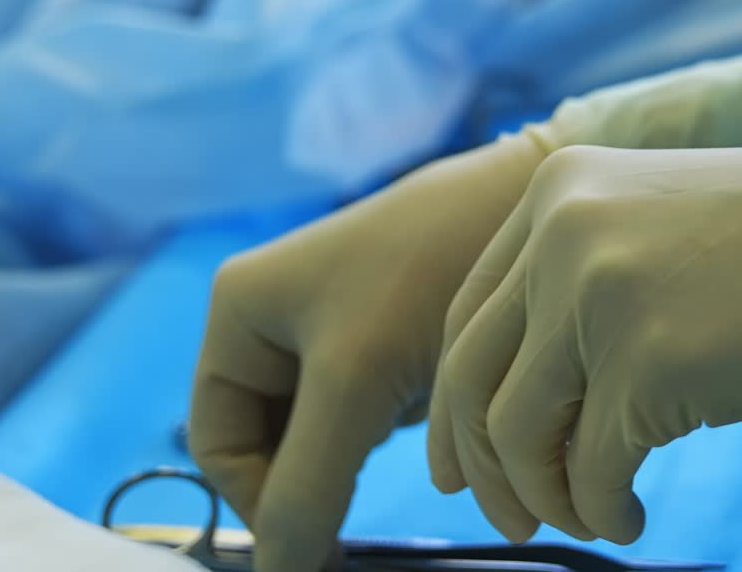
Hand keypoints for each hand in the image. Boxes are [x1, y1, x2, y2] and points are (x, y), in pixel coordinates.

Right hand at [189, 133, 542, 571]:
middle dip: (317, 478)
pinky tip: (437, 412)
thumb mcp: (354, 382)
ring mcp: (337, 329)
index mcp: (240, 309)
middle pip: (271, 444)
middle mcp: (279, 317)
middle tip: (362, 513)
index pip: (219, 443)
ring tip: (410, 438)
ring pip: (327, 436)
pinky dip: (399, 432)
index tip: (314, 538)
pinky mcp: (390, 338)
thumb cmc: (425, 272)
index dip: (257, 500)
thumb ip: (304, 489)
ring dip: (363, 457)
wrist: (522, 203)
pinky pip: (373, 416)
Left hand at [427, 143, 741, 544]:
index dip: (452, 405)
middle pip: (470, 377)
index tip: (462, 464)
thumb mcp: (644, 223)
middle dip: (481, 468)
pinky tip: (634, 512)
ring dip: (545, 496)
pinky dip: (602, 510)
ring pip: (515, 434)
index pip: (467, 316)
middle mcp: (561, 229)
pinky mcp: (648, 361)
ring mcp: (598, 291)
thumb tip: (509, 404)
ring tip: (588, 513)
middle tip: (514, 518)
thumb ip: (569, 280)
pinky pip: (590, 471)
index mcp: (555, 188)